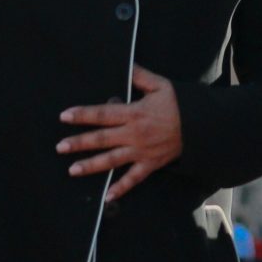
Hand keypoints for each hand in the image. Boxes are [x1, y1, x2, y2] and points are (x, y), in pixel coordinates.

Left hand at [57, 65, 182, 202]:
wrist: (202, 126)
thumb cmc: (180, 104)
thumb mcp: (161, 85)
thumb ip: (140, 76)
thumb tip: (126, 65)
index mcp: (134, 113)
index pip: (103, 114)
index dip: (83, 115)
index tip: (65, 116)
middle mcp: (134, 134)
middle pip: (101, 139)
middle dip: (79, 143)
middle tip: (60, 147)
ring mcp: (141, 152)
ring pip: (112, 160)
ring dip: (91, 166)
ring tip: (72, 170)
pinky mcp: (150, 164)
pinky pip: (133, 179)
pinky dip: (120, 189)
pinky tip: (106, 197)